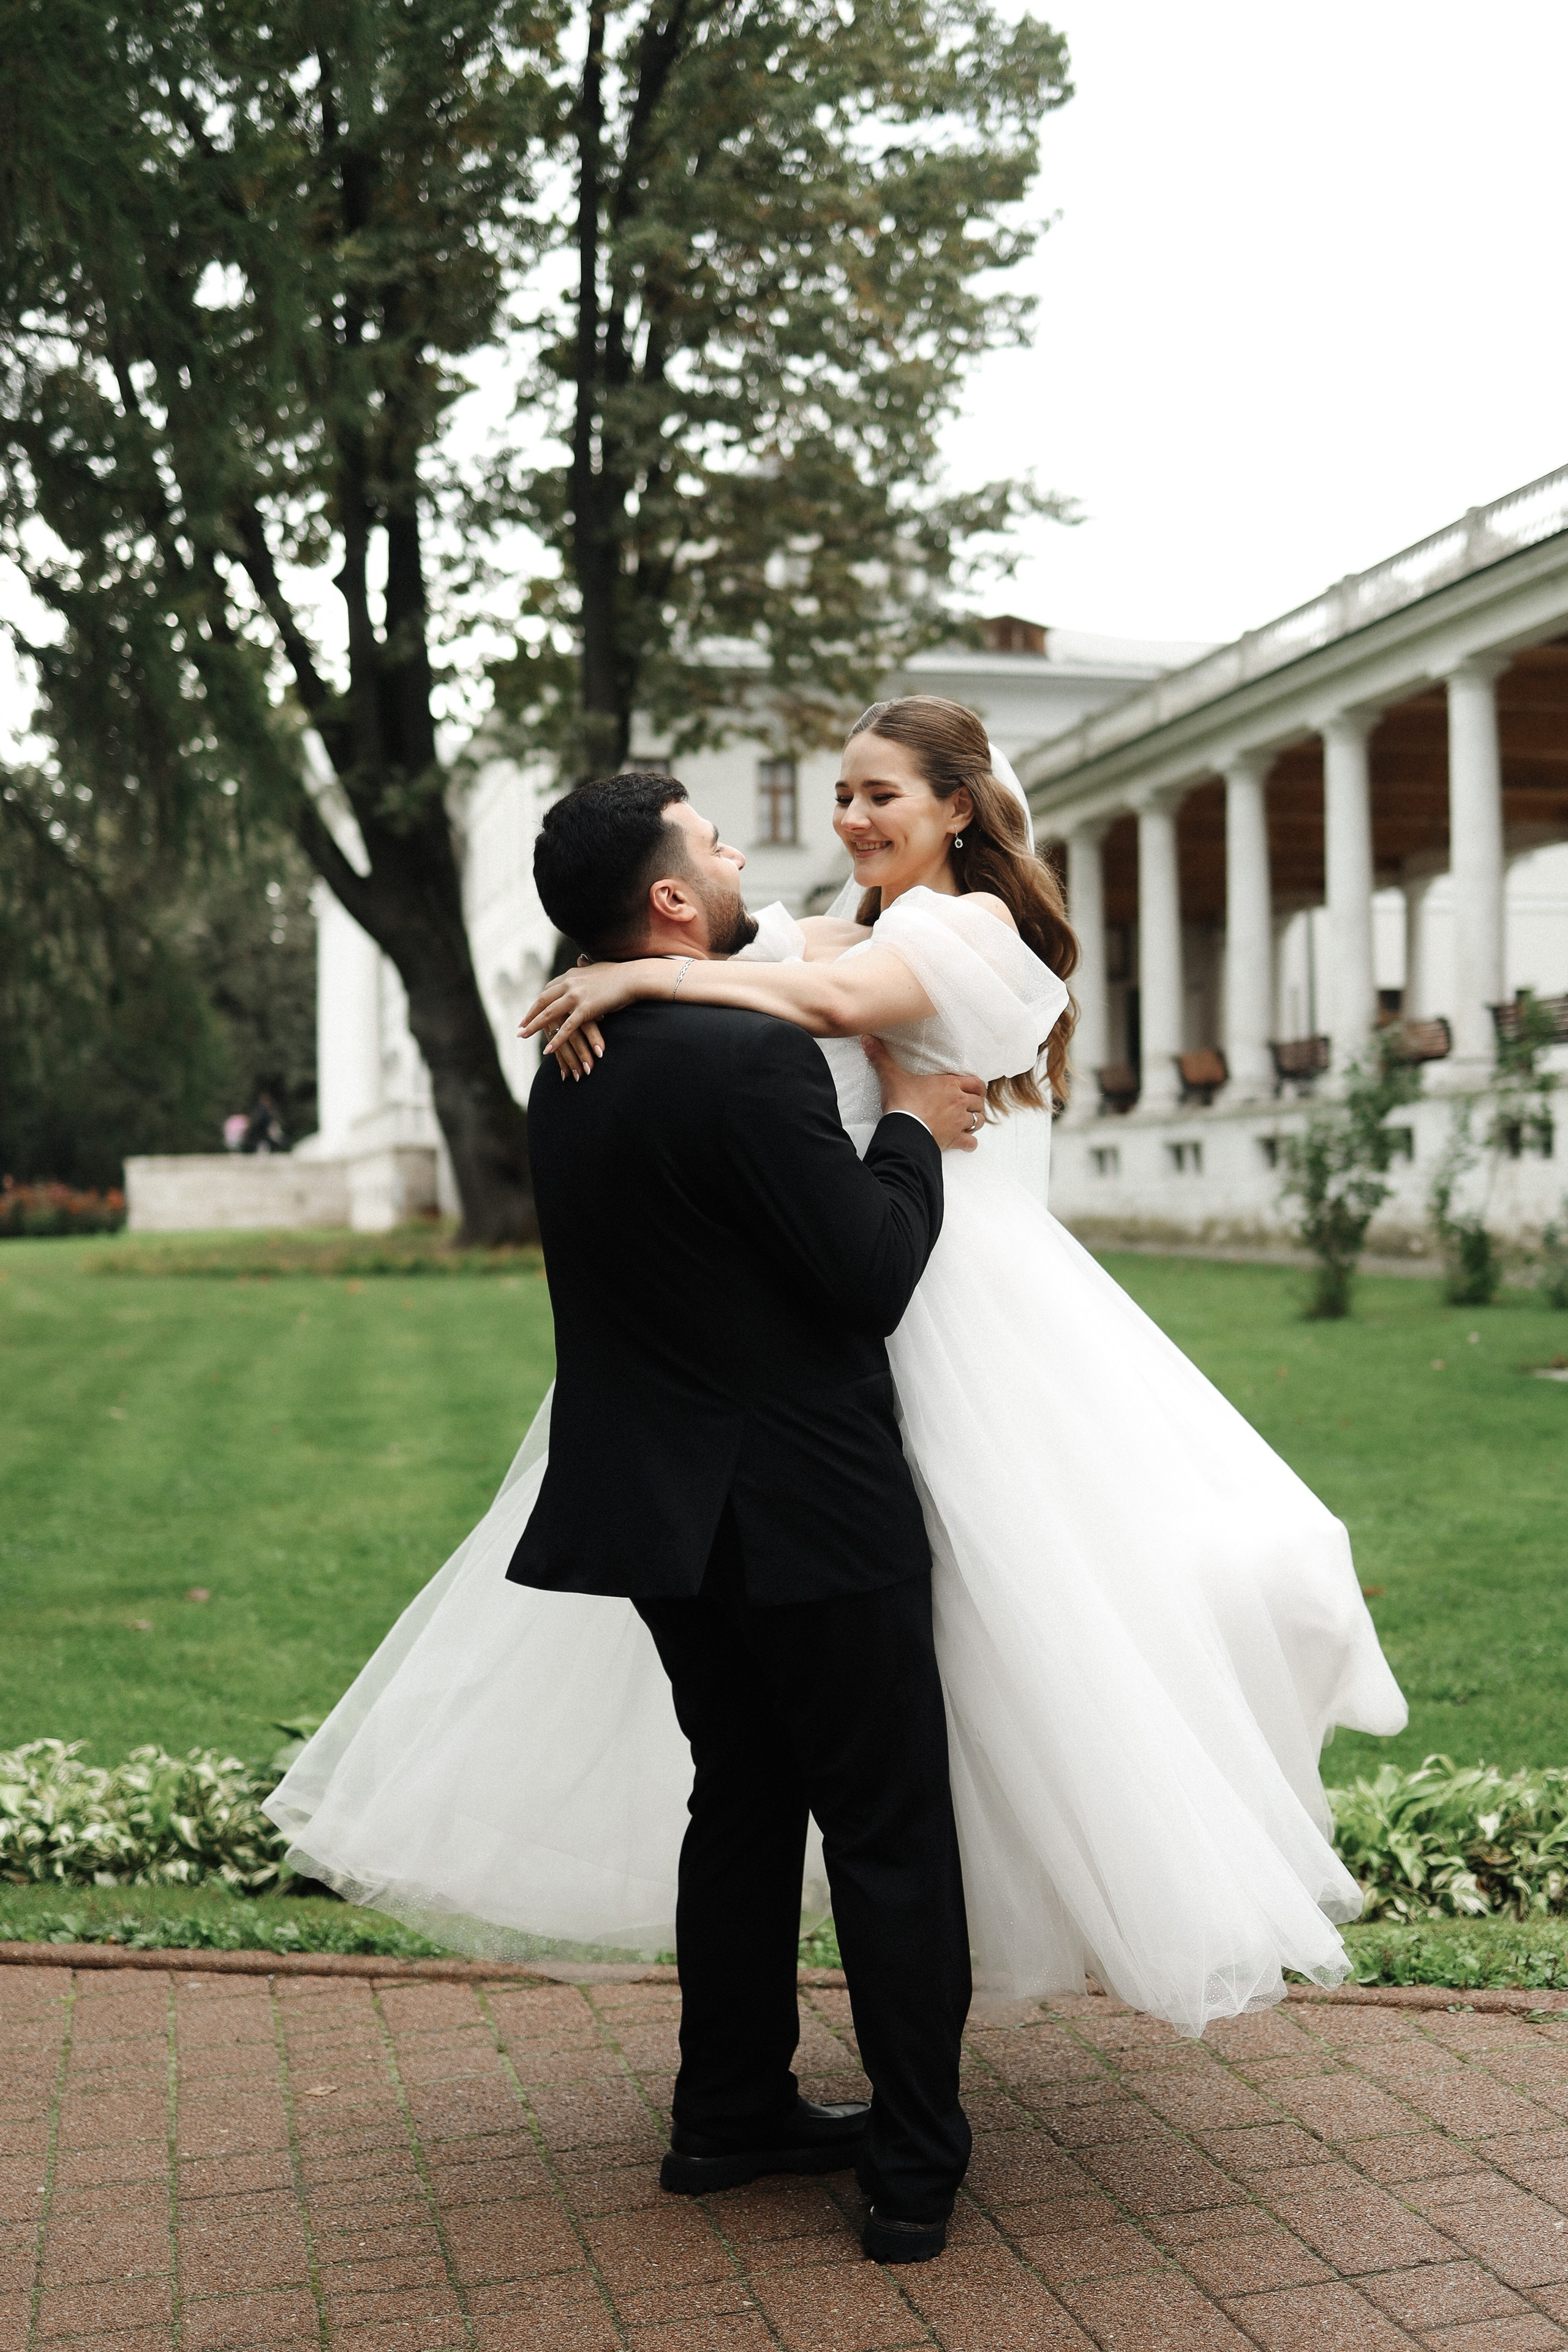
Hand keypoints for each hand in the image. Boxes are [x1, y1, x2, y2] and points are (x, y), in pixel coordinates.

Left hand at [519, 961, 649, 1079]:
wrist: (634, 977)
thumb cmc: (620, 974)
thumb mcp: (597, 967)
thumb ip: (585, 966)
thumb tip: (580, 959)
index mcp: (571, 974)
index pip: (548, 989)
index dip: (538, 1002)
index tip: (531, 1011)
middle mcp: (570, 983)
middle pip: (543, 1001)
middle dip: (530, 1015)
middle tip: (521, 1027)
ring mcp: (576, 996)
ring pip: (549, 1014)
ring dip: (534, 1026)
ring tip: (524, 1036)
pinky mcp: (586, 1009)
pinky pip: (567, 1027)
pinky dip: (556, 1040)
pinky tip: (547, 1050)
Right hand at [863, 1038, 986, 1151]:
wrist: (904, 1130)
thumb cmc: (902, 1102)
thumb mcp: (892, 1077)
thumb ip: (881, 1058)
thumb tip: (867, 1038)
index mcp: (949, 1085)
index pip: (976, 1083)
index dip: (977, 1086)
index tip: (973, 1089)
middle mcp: (959, 1102)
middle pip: (979, 1103)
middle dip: (975, 1104)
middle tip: (968, 1106)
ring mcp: (958, 1122)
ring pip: (978, 1121)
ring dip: (973, 1122)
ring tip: (966, 1122)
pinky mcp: (954, 1139)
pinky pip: (971, 1143)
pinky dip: (969, 1143)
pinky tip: (964, 1141)